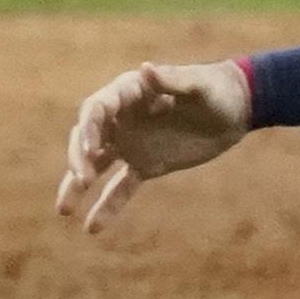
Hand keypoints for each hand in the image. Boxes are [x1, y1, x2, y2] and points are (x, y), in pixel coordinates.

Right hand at [56, 60, 253, 232]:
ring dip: (78, 186)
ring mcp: (132, 143)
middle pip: (88, 137)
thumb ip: (173, 79)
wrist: (237, 110)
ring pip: (96, 166)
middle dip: (80, 158)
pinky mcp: (146, 164)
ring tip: (63, 211)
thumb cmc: (218, 90)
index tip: (92, 152)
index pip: (97, 109)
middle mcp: (123, 118)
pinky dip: (107, 207)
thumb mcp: (199, 86)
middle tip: (82, 179)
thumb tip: (145, 69)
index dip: (90, 129)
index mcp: (129, 92)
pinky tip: (92, 229)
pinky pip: (121, 188)